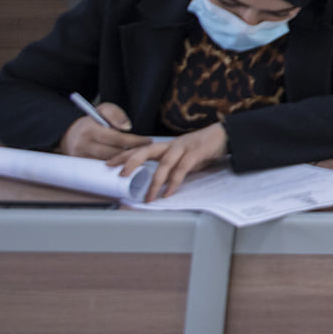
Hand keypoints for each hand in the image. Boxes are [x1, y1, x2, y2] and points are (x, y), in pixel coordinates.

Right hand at [58, 103, 149, 159]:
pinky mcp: (81, 166)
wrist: (71, 134)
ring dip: (124, 160)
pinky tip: (124, 163)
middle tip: (146, 150)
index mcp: (90, 130)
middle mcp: (84, 144)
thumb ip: (115, 114)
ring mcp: (81, 157)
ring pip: (109, 162)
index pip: (117, 138)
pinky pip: (101, 169)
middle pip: (114, 153)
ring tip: (137, 156)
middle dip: (131, 152)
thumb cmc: (92, 121)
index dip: (134, 141)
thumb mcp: (103, 109)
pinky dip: (114, 166)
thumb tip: (127, 127)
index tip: (148, 141)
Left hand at [108, 123, 227, 201]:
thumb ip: (171, 167)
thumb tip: (161, 183)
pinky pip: (181, 170)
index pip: (139, 149)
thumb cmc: (203, 147)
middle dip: (131, 162)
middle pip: (145, 151)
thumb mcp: (183, 157)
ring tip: (148, 197)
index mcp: (165, 146)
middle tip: (120, 175)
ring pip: (163, 164)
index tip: (108, 163)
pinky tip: (168, 193)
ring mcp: (183, 148)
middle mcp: (171, 145)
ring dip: (154, 182)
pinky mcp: (195, 153)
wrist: (224, 136)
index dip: (123, 156)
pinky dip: (174, 183)